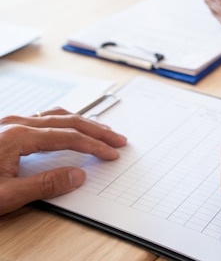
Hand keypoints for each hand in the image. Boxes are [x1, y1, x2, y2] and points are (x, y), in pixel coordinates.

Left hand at [0, 108, 126, 214]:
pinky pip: (43, 118)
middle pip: (67, 121)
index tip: (111, 153)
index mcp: (17, 136)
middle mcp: (15, 123)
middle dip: (96, 131)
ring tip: (101, 131)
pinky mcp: (5, 129)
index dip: (94, 145)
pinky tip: (70, 128)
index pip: (68, 137)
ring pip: (56, 116)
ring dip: (82, 123)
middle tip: (118, 139)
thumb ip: (44, 185)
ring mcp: (9, 123)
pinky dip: (64, 122)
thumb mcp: (6, 195)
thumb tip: (78, 177)